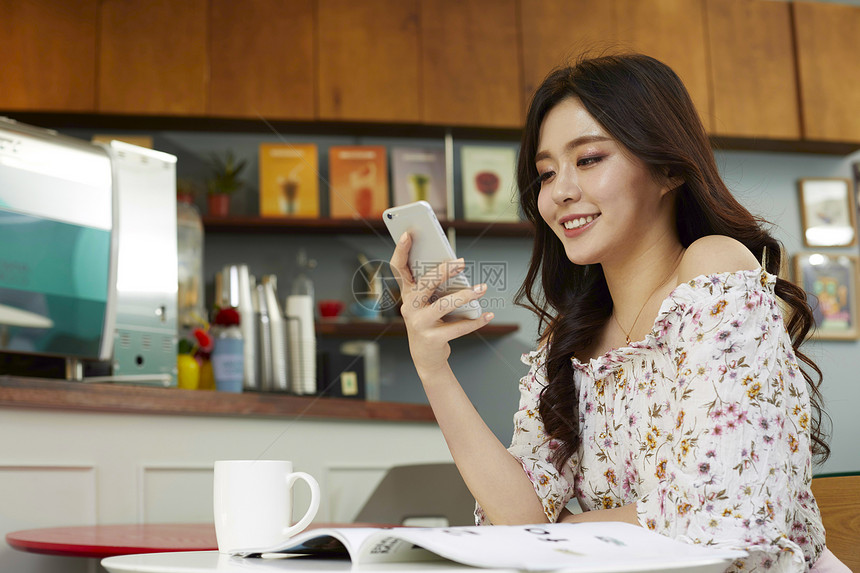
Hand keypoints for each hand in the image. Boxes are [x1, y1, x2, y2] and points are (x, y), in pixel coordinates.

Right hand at [389, 232, 493, 377]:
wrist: (426, 357)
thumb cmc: (430, 322)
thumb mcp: (427, 303)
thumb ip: (435, 286)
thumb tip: (457, 268)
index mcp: (407, 293)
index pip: (398, 268)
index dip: (401, 250)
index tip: (408, 233)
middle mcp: (408, 307)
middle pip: (424, 283)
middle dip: (443, 271)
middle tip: (462, 262)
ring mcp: (418, 324)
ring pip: (443, 305)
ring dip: (465, 296)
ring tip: (482, 288)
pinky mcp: (431, 339)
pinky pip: (457, 328)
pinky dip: (475, 321)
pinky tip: (488, 315)